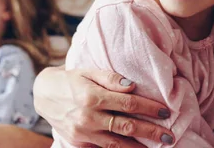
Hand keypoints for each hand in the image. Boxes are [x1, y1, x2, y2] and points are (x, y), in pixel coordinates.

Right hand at [33, 66, 174, 146]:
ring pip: (117, 144)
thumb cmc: (71, 80)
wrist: (44, 95)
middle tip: (169, 137)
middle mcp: (88, 117)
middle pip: (127, 127)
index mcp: (92, 97)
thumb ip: (111, 78)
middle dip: (151, 133)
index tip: (165, 112)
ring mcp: (83, 133)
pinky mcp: (78, 143)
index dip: (149, 109)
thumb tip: (132, 86)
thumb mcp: (89, 72)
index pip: (128, 104)